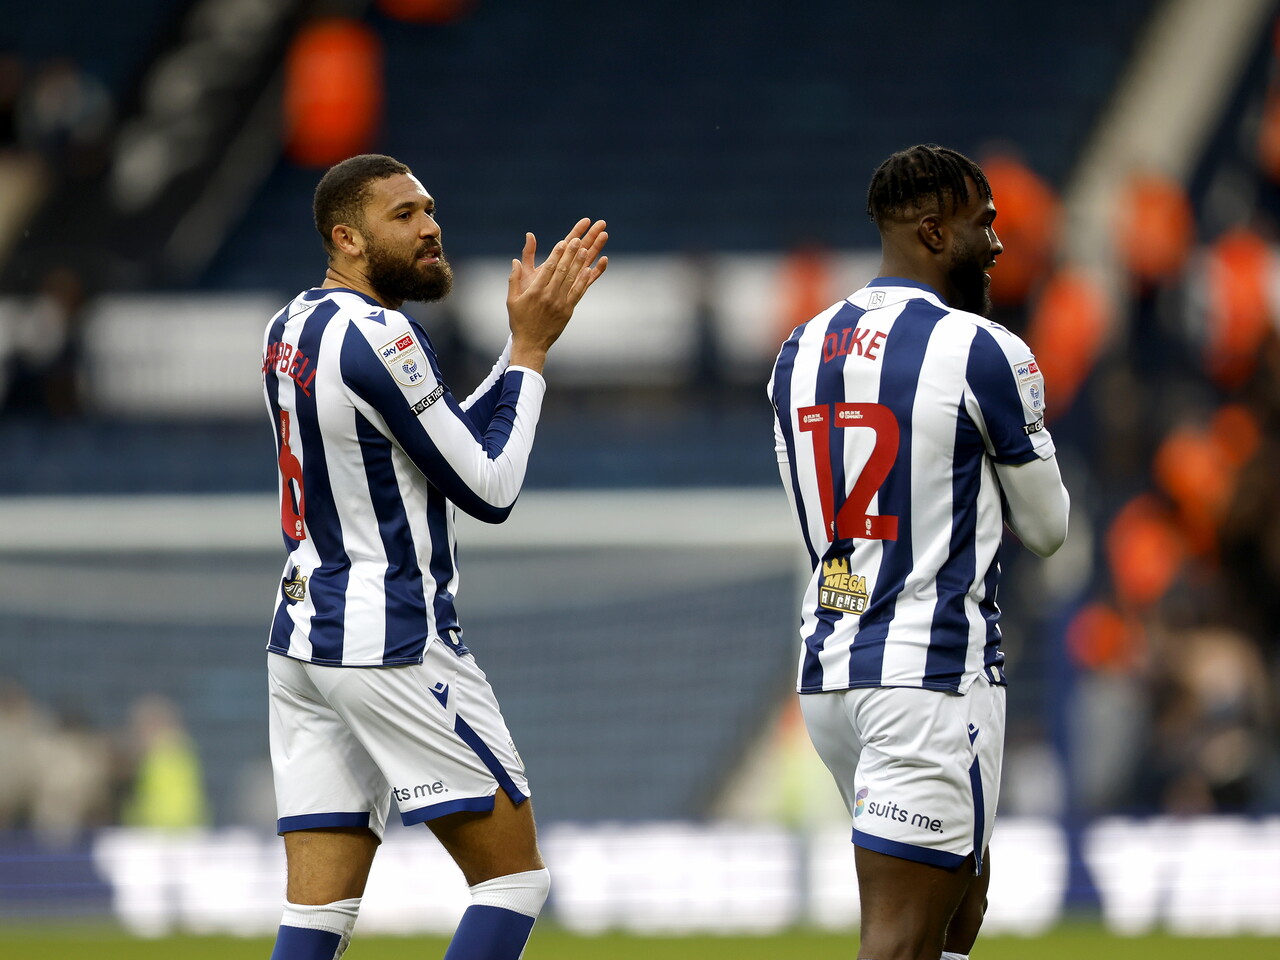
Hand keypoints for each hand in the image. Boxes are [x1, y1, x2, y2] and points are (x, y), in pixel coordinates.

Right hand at [506, 218, 607, 371]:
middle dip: (570, 254)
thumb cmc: (519, 321)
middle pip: (562, 270)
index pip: (548, 268)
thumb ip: (514, 279)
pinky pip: (578, 293)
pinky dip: (584, 281)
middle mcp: (548, 296)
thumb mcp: (512, 300)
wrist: (531, 344)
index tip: (563, 242)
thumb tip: (515, 261)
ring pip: (571, 279)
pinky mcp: (568, 311)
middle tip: (578, 240)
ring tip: (586, 249)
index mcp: (534, 292)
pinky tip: (589, 270)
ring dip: (579, 263)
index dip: (557, 253)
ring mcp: (560, 303)